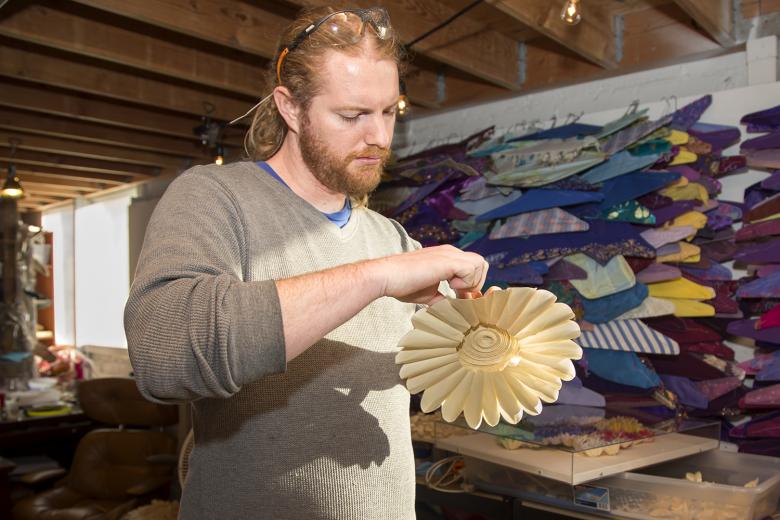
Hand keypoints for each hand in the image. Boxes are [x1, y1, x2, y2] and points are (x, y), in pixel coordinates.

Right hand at [372, 245, 488, 304]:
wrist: (386, 276)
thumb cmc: (402, 285)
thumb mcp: (428, 295)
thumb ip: (442, 299)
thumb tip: (452, 310)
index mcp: (447, 258)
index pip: (473, 267)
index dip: (471, 285)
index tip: (460, 299)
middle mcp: (450, 252)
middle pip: (481, 264)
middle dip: (476, 283)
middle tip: (461, 295)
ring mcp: (449, 254)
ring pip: (480, 264)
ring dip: (471, 282)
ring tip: (454, 289)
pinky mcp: (447, 261)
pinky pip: (471, 268)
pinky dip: (465, 282)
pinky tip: (449, 286)